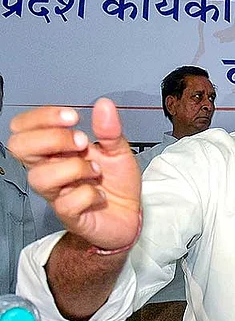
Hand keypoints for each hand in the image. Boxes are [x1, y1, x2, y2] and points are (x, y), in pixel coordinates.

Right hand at [8, 98, 141, 250]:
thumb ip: (110, 129)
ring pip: (40, 177)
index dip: (42, 117)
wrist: (130, 215)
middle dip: (53, 138)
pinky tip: (99, 195)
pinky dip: (89, 194)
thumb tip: (104, 105)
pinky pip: (67, 202)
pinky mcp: (68, 214)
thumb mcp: (119, 150)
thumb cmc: (117, 183)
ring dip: (75, 168)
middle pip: (19, 147)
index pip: (24, 128)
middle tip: (81, 142)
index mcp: (56, 150)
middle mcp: (50, 169)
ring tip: (95, 172)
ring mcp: (56, 192)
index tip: (73, 116)